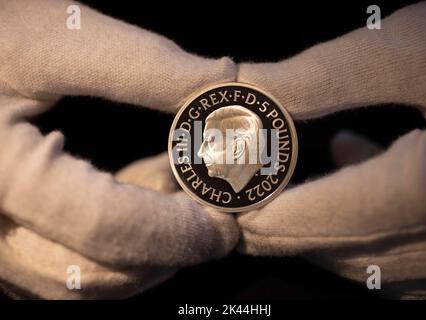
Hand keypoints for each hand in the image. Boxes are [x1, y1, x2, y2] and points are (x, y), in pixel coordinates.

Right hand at [0, 0, 237, 298]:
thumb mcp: (62, 40)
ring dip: (145, 252)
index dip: (179, 231)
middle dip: (168, 249)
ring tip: (172, 200)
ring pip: (85, 282)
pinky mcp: (9, 240)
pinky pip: (69, 270)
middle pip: (100, 273)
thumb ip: (147, 67)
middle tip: (212, 215)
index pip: (108, 227)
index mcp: (4, 176)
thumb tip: (225, 81)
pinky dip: (118, 250)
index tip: (228, 224)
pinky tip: (137, 205)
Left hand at [236, 0, 425, 298]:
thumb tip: (240, 95)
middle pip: (330, 248)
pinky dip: (359, 220)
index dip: (250, 206)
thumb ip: (318, 81)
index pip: (306, 219)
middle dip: (273, 221)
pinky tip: (353, 165)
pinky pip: (399, 256)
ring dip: (312, 223)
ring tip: (279, 182)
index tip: (210, 186)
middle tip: (229, 189)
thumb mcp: (415, 47)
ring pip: (361, 260)